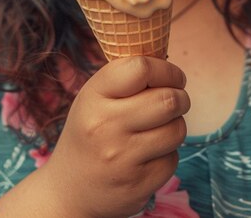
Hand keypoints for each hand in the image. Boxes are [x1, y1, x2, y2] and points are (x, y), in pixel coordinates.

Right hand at [45, 56, 189, 217]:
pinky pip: (173, 158)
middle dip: (180, 96)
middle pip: (168, 99)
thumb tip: (168, 62)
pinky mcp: (138, 185)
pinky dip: (168, 153)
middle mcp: (106, 126)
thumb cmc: (90, 130)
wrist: (69, 188)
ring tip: (161, 126)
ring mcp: (122, 158)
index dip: (166, 69)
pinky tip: (150, 153)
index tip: (173, 76)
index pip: (141, 68)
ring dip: (176, 125)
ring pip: (176, 129)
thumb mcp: (94, 96)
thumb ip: (126, 78)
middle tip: (176, 99)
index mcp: (94, 96)